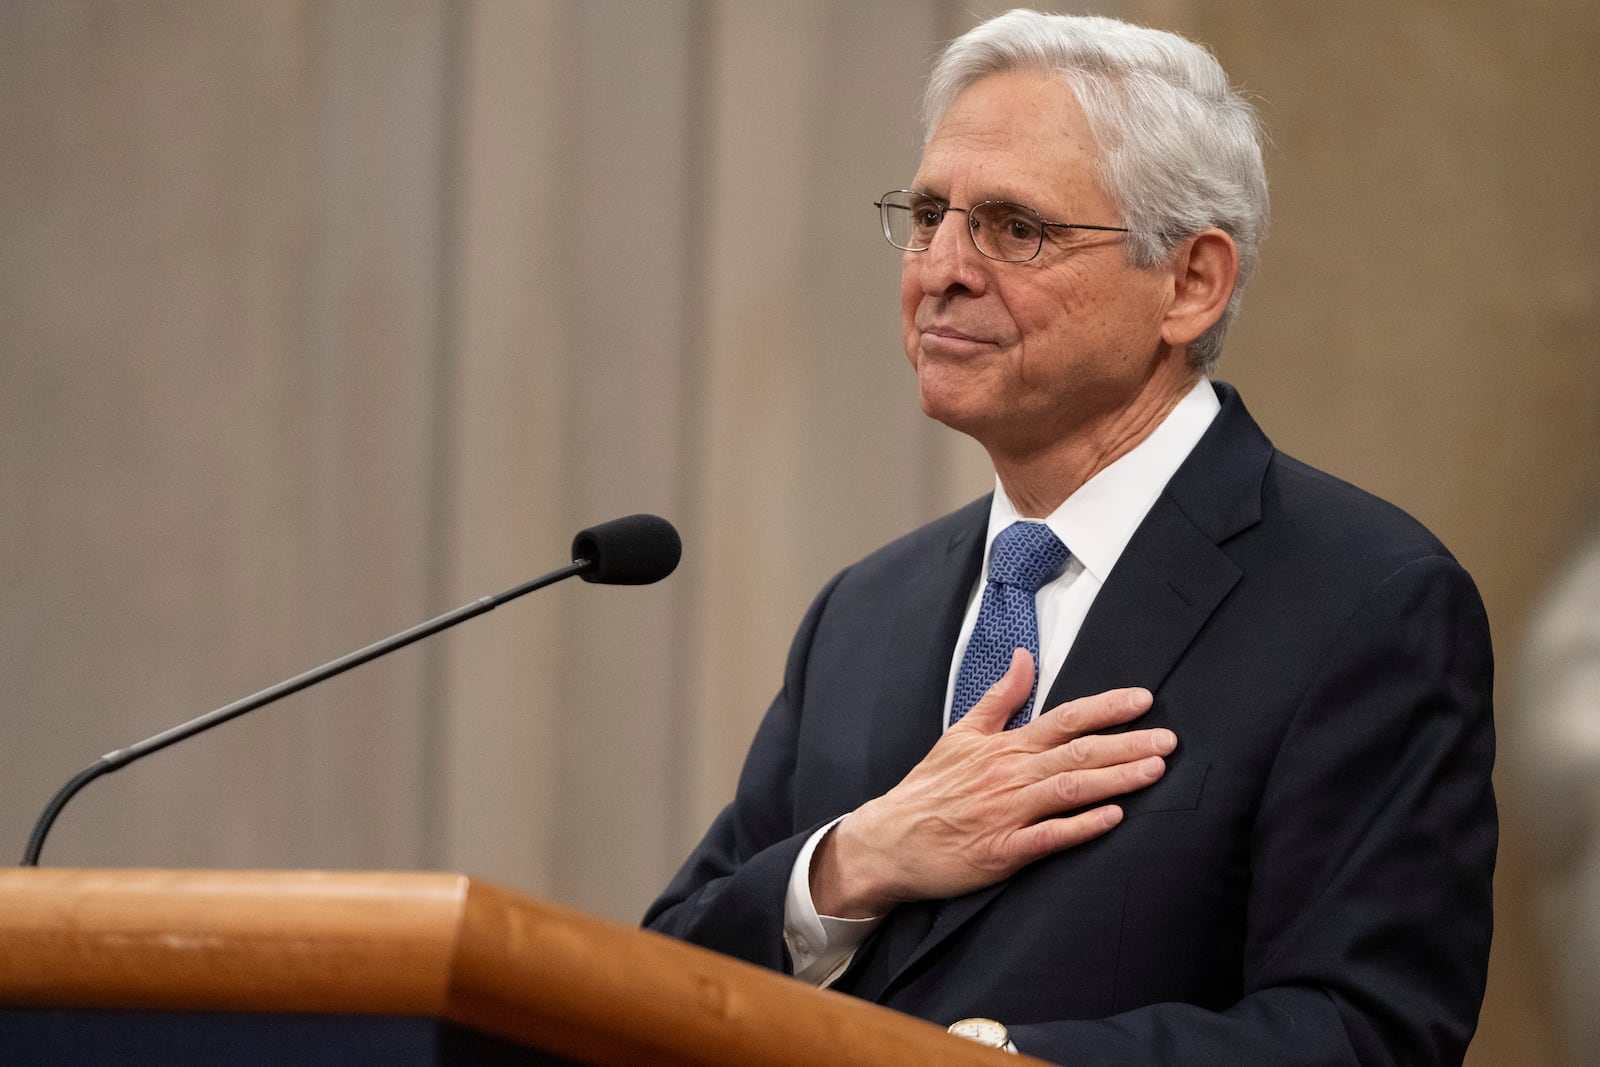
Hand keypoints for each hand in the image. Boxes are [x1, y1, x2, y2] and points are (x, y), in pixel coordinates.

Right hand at [810, 648, 1174, 917]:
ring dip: (1115, 779)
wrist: (889, 840)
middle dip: (1128, 744)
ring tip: (1155, 770)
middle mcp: (1010, 775)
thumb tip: (1025, 659)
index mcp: (1004, 746)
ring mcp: (1007, 813)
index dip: (1106, 708)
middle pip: (1078, 753)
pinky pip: (1049, 837)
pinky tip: (1114, 818)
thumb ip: (999, 698)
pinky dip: (1082, 827)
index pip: (1064, 719)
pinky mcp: (1002, 852)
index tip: (1143, 700)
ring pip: (1070, 790)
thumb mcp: (961, 733)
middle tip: (1170, 739)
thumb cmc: (929, 789)